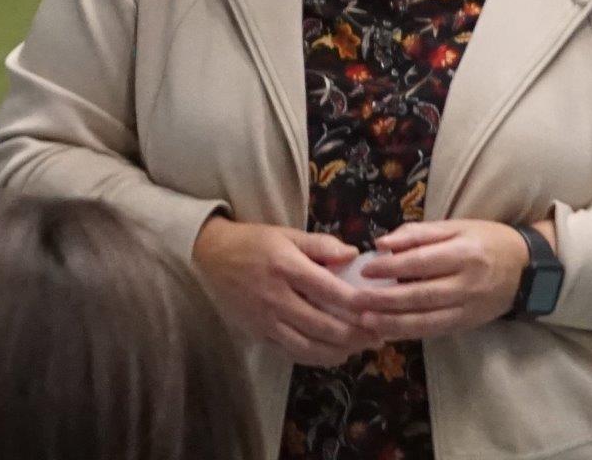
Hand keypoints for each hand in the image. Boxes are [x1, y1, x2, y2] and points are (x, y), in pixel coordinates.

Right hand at [193, 216, 384, 366]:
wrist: (212, 257)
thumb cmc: (256, 242)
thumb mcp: (288, 234)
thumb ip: (321, 245)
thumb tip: (353, 255)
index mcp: (286, 267)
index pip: (327, 289)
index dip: (355, 303)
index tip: (378, 308)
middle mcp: (276, 297)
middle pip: (321, 323)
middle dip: (353, 333)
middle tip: (379, 334)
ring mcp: (266, 320)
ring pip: (307, 345)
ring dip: (338, 350)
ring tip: (362, 348)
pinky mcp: (259, 334)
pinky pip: (291, 351)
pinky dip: (315, 357)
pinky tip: (335, 355)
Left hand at [349, 219, 535, 340]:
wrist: (524, 268)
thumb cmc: (486, 239)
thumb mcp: (456, 226)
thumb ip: (419, 233)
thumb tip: (383, 243)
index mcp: (464, 253)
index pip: (422, 262)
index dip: (392, 267)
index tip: (366, 268)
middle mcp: (466, 284)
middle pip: (420, 295)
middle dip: (384, 300)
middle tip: (354, 301)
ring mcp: (467, 308)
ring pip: (425, 320)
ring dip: (392, 323)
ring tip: (364, 321)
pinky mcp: (465, 324)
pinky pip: (432, 331)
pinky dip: (408, 333)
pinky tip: (386, 331)